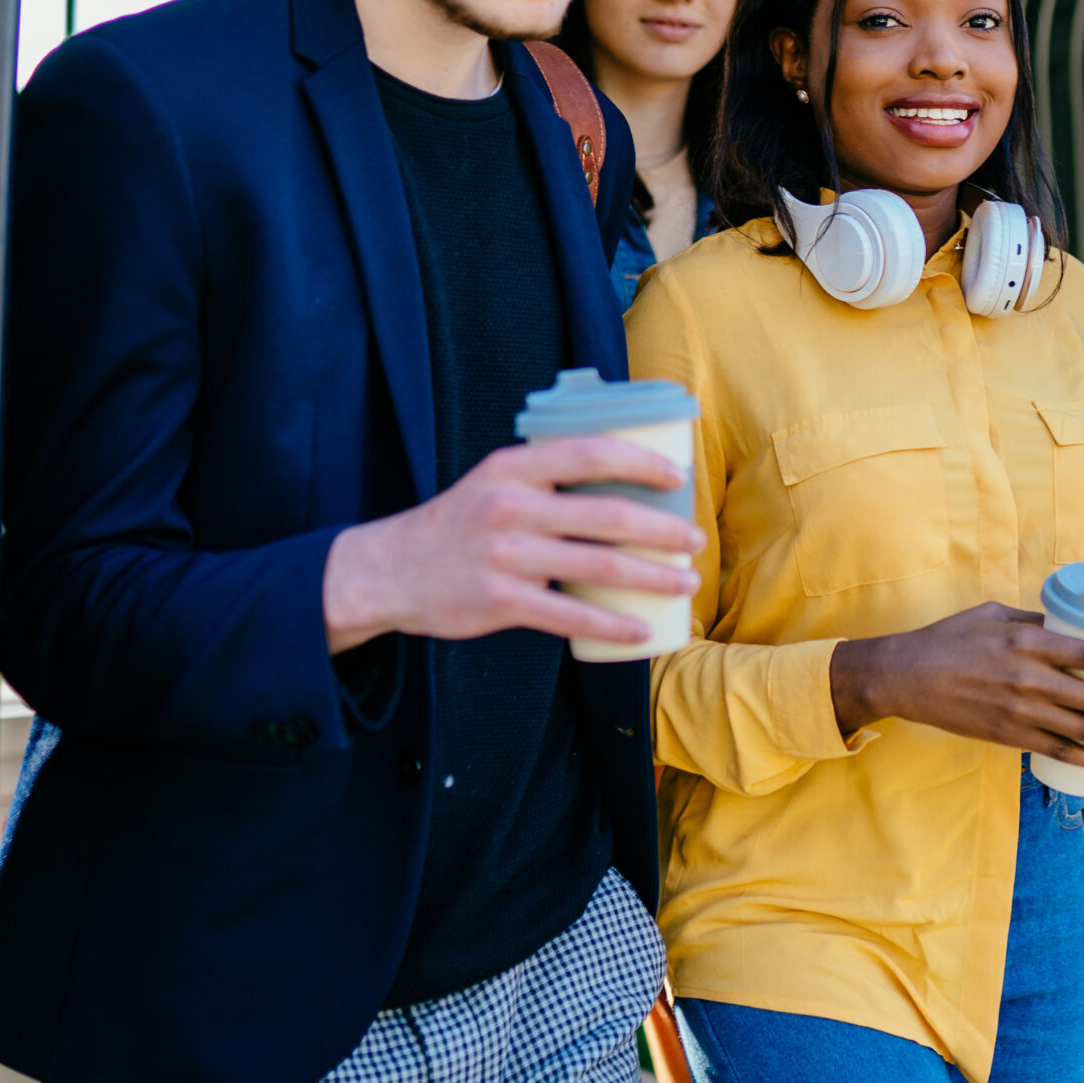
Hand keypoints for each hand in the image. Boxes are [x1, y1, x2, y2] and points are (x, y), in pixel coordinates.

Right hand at [322, 437, 703, 653]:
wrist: (388, 572)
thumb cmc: (457, 525)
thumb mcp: (492, 482)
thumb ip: (545, 477)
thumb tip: (619, 480)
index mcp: (513, 468)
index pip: (591, 453)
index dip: (642, 461)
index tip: (678, 476)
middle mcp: (511, 506)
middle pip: (608, 515)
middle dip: (663, 530)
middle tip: (696, 540)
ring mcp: (505, 556)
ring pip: (599, 566)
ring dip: (653, 577)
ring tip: (685, 583)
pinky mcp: (500, 601)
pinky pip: (570, 615)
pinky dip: (612, 624)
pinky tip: (641, 629)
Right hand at [828, 602, 1083, 774]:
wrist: (907, 677)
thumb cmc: (951, 638)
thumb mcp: (995, 614)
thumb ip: (1036, 621)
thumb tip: (1074, 622)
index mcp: (1027, 642)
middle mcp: (1028, 679)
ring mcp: (1019, 712)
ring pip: (1083, 730)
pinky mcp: (1009, 736)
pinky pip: (1057, 752)